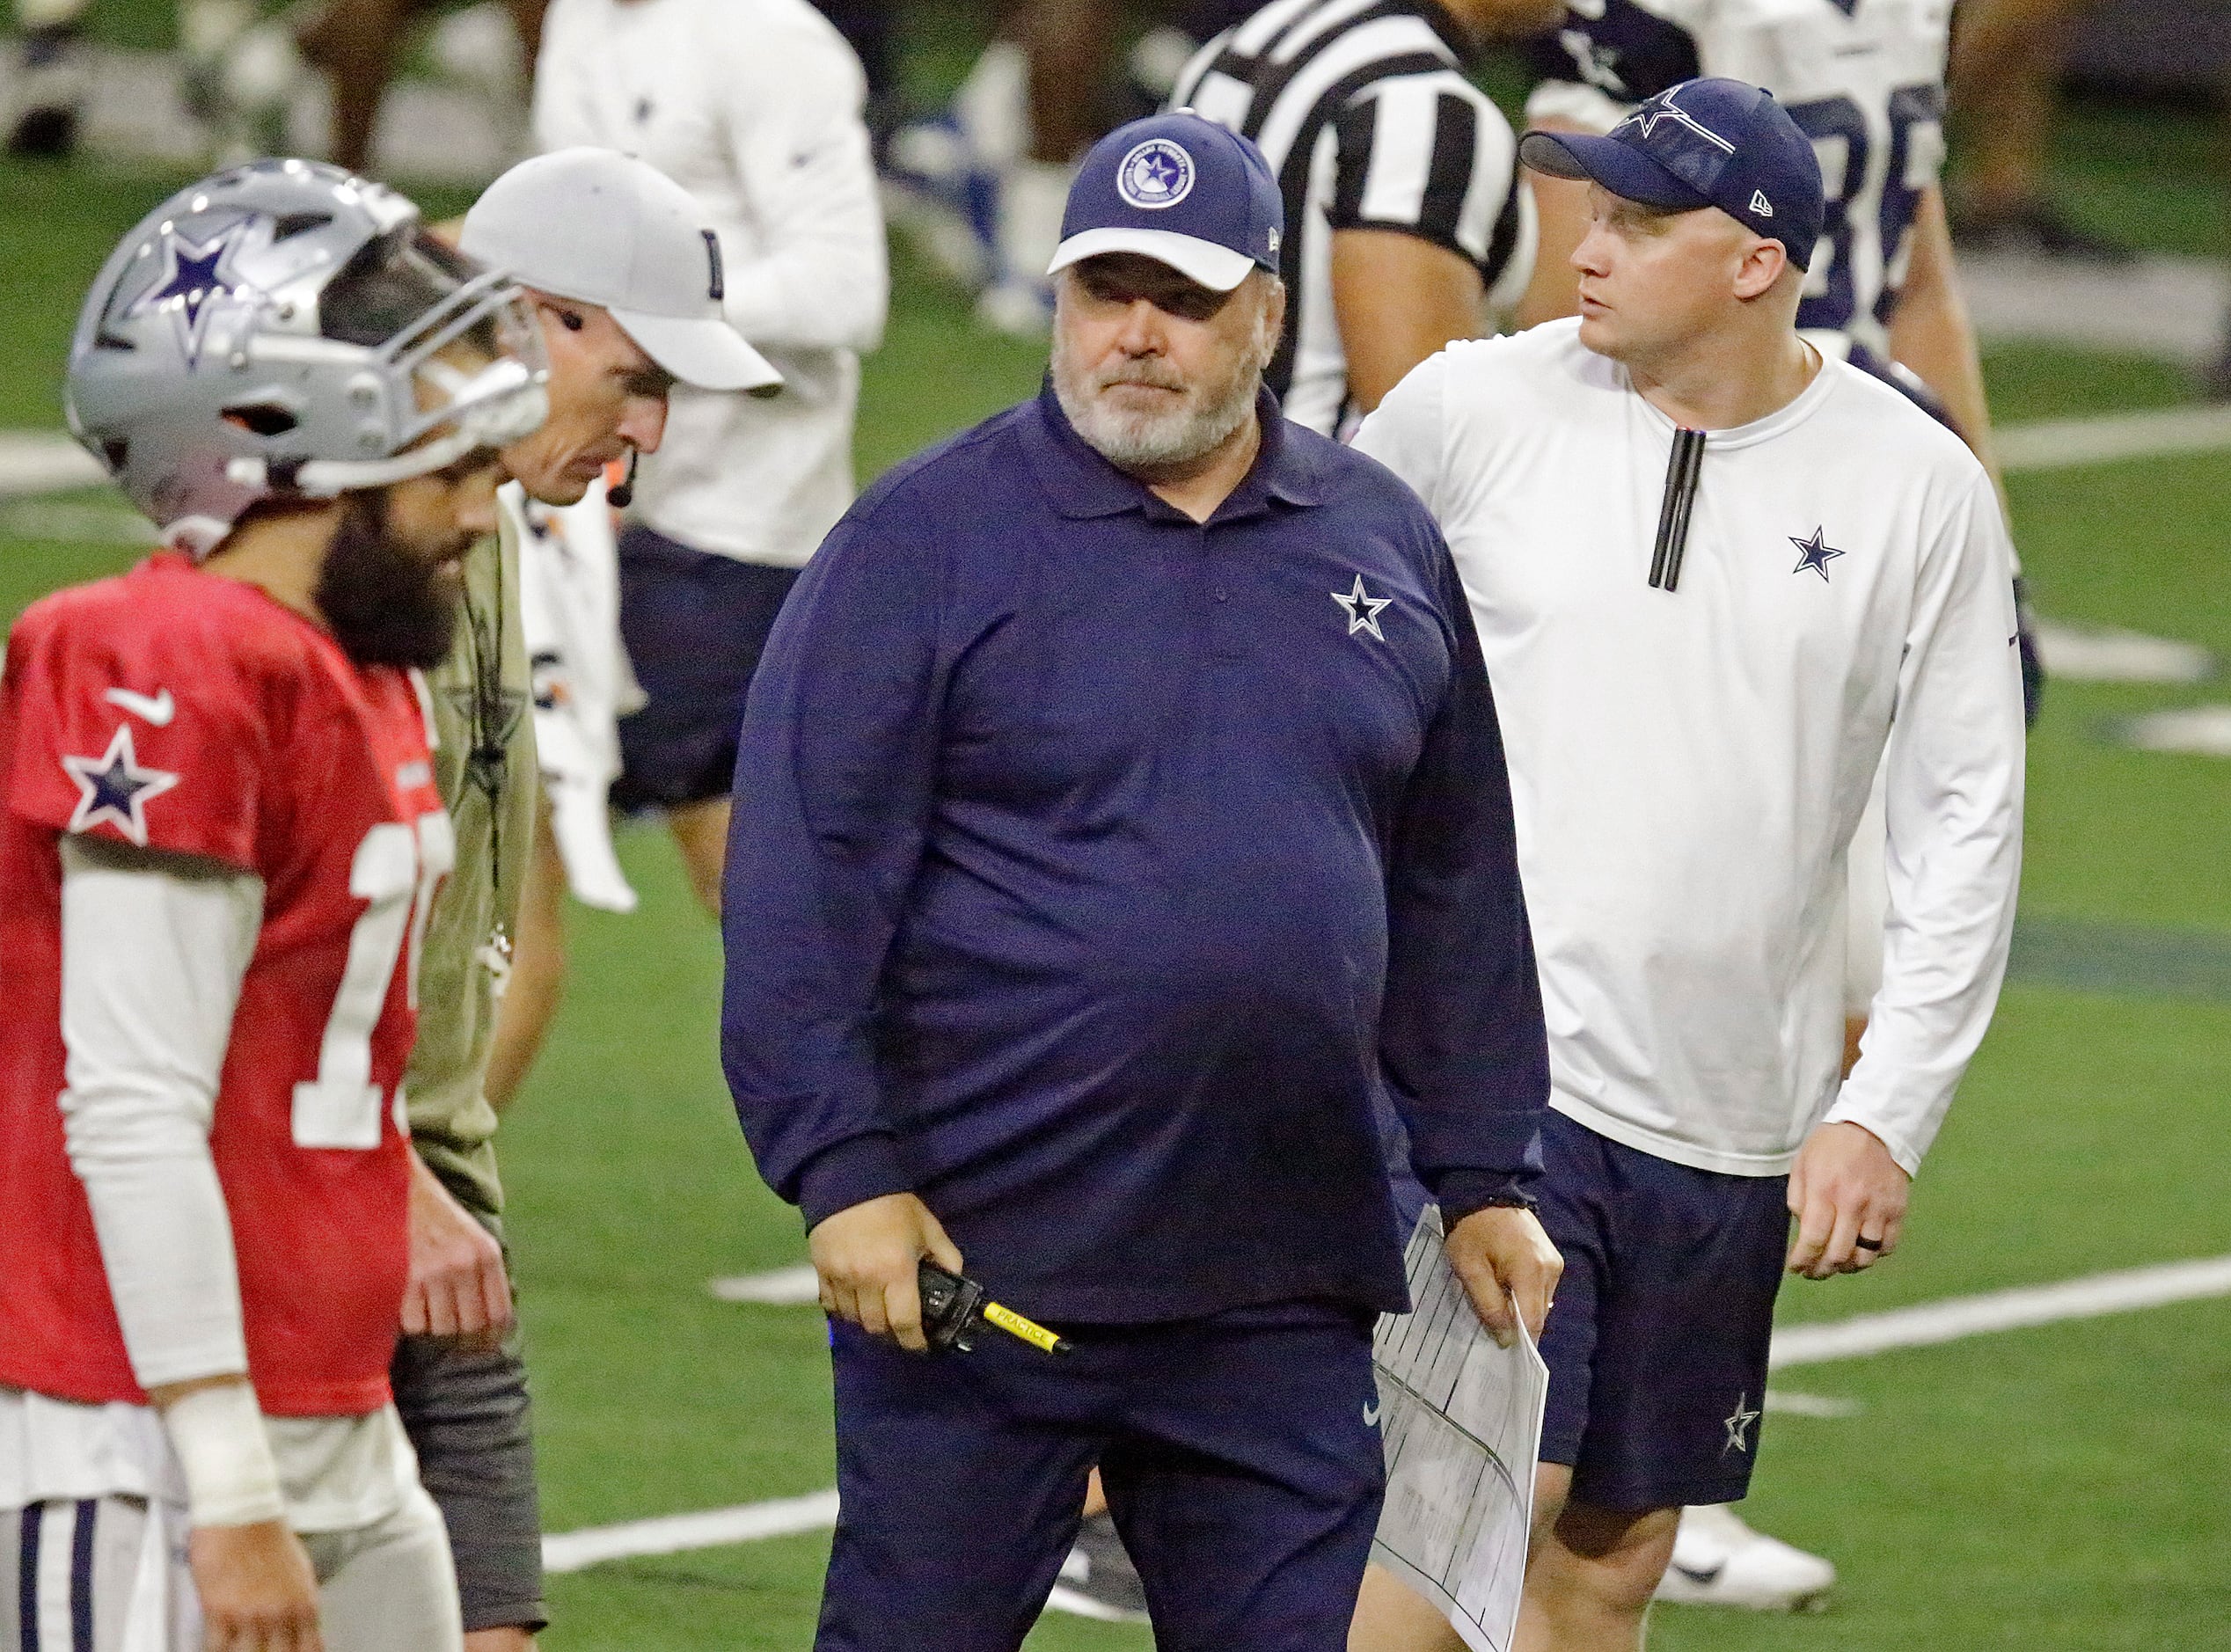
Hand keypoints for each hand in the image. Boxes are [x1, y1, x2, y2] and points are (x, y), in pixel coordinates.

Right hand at [188, 1519, 323, 1651]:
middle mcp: (281, 1616)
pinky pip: (216, 1650)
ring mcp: (250, 1617)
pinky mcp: (219, 1612)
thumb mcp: (300, 1573)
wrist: (242, 1513)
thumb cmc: (271, 1538)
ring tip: (239, 1648)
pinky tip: (218, 1648)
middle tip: (259, 1650)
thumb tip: (300, 1632)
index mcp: (306, 1606)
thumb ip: (299, 1606)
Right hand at [403, 1154, 511, 1346]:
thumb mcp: (474, 1236)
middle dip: (460, 1336)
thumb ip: (483, 1273)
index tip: (481, 1344)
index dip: (491, 1336)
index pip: (499, 1314)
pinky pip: (413, 1322)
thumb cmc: (437, 1216)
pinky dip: (410, 1322)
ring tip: (427, 1315)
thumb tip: (491, 1323)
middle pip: (470, 1327)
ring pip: (440, 1329)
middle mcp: (463, 1264)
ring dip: (433, 1329)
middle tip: (448, 1333)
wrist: (400, 1186)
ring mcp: (433, 1271)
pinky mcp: (403, 1277)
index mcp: (486, 1254)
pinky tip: (408, 1306)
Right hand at [808, 1192, 962, 1352]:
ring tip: (878, 1310)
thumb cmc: (894, 1205)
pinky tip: (854, 1300)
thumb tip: (956, 1280)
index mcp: (897, 1271)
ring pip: (852, 1319)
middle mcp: (866, 1281)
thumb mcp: (928, 1227)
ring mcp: (840, 1278)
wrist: (849, 1182)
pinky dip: (844, 1309)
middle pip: (877, 1326)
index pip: (905, 1322)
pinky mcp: (820, 1272)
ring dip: (867, 1320)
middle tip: (901, 1324)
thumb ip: (946, 1256)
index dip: (914, 1341)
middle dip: (891, 1331)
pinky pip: (830, 1305)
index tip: (921, 1346)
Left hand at [1444, 1205, 1562, 1348]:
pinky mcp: (1552, 1258)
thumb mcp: (1469, 1268)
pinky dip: (1526, 1295)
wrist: (1485, 1191)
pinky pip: (1542, 1289)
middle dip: (1518, 1324)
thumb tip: (1505, 1337)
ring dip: (1521, 1309)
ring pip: (1541, 1303)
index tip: (1502, 1349)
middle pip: (1538, 1314)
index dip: (1519, 1339)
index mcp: (1531, 1270)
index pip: (1532, 1320)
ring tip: (1498, 1304)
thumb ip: (1488, 1304)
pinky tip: (1507, 1291)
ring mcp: (1555, 1263)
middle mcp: (1551, 1269)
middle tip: (1493, 1326)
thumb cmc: (1472, 1231)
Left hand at [1786, 1120, 1910, 1279]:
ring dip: (1847, 1267)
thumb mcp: (1802, 1164)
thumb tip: (1802, 1230)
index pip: (1813, 1239)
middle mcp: (1854, 1204)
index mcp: (1825, 1190)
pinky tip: (1860, 1250)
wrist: (1875, 1127)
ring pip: (1865, 1257)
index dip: (1802, 1261)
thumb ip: (1798, 1199)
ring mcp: (1879, 1209)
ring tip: (1836, 1264)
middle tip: (1813, 1272)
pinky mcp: (1898, 1211)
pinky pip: (1887, 1247)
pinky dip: (1873, 1256)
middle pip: (1839, 1255)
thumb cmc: (1832, 1146)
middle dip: (1821, 1270)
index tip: (1795, 1268)